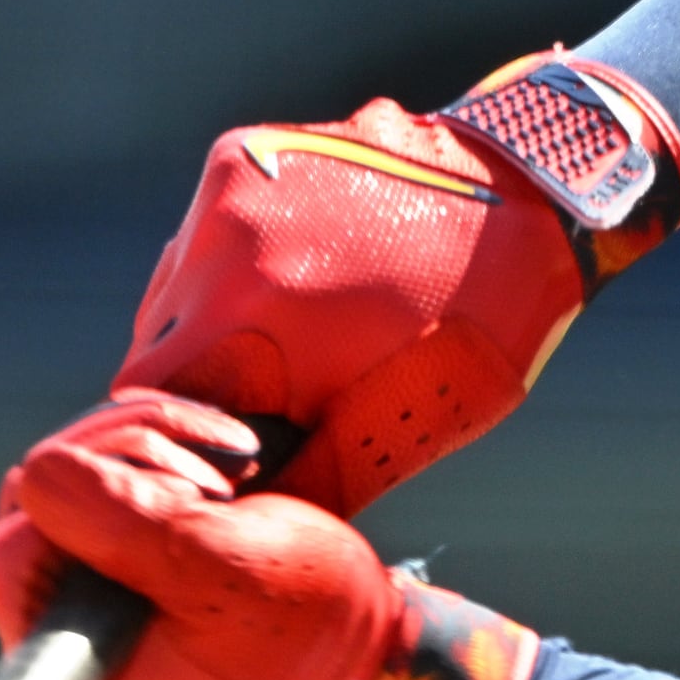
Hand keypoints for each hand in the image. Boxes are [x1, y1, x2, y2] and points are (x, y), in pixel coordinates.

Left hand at [0, 393, 536, 679]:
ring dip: (152, 440)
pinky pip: (101, 467)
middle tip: (221, 480)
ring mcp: (83, 588)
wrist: (360, 638)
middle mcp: (59, 633)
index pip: (14, 545)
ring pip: (70, 468)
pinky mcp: (113, 551)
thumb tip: (38, 469)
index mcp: (71, 669)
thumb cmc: (304, 624)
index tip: (186, 499)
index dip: (92, 494)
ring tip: (231, 469)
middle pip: (37, 495)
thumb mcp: (225, 568)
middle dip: (128, 456)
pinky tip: (218, 455)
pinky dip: (159, 438)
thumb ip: (126, 523)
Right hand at [116, 53, 679, 513]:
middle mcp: (220, 248)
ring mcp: (226, 190)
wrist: (531, 186)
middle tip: (274, 395)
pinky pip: (205, 235)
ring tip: (298, 332)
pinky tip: (302, 275)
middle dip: (202, 382)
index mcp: (250, 321)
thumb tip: (243, 526)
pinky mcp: (239, 152)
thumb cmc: (483, 318)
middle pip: (155, 347)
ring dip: (215, 322)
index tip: (229, 452)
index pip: (148, 404)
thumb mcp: (406, 424)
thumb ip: (309, 476)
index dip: (183, 439)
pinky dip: (236, 265)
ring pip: (174, 290)